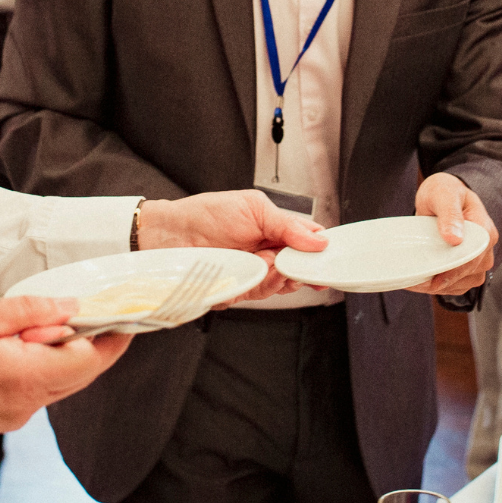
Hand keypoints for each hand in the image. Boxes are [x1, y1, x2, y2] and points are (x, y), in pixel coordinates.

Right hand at [0, 295, 130, 441]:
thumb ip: (29, 312)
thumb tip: (71, 308)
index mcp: (25, 378)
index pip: (90, 361)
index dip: (112, 338)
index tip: (125, 317)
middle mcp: (26, 406)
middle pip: (79, 375)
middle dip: (89, 343)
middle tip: (86, 311)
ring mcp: (13, 418)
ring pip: (56, 384)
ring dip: (58, 356)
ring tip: (31, 327)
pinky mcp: (0, 421)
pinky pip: (34, 392)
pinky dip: (37, 369)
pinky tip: (12, 348)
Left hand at [137, 189, 327, 304]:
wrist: (172, 233)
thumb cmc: (207, 214)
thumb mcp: (254, 208)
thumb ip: (287, 225)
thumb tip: (318, 239)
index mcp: (274, 229)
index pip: (306, 243)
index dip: (320, 251)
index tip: (329, 256)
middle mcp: (267, 253)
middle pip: (298, 268)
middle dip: (304, 268)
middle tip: (306, 265)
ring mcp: (254, 272)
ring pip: (282, 284)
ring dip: (284, 277)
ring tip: (277, 266)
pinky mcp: (240, 288)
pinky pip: (260, 293)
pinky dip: (265, 286)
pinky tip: (262, 275)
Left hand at [409, 172, 497, 294]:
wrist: (444, 196)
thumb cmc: (445, 192)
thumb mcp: (444, 194)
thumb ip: (449, 213)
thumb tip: (455, 239)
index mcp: (484, 230)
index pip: (473, 258)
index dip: (453, 271)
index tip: (433, 277)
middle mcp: (486, 248)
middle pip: (468, 274)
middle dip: (442, 280)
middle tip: (415, 280)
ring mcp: (479, 260)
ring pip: (464, 283)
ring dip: (441, 286)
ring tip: (416, 280)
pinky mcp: (469, 268)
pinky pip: (458, 285)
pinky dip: (441, 287)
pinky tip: (423, 280)